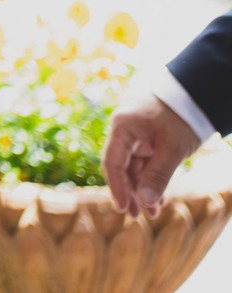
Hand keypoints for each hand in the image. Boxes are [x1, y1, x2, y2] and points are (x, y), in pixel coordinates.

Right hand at [104, 92, 202, 217]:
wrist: (196, 93)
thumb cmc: (182, 117)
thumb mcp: (172, 149)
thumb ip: (157, 176)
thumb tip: (143, 202)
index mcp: (123, 128)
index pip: (113, 162)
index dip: (117, 187)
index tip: (123, 208)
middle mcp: (124, 131)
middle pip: (121, 166)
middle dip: (129, 192)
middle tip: (135, 217)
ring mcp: (135, 134)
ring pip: (133, 166)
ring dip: (141, 188)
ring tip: (152, 213)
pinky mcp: (147, 137)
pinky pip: (144, 161)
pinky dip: (150, 178)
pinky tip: (157, 197)